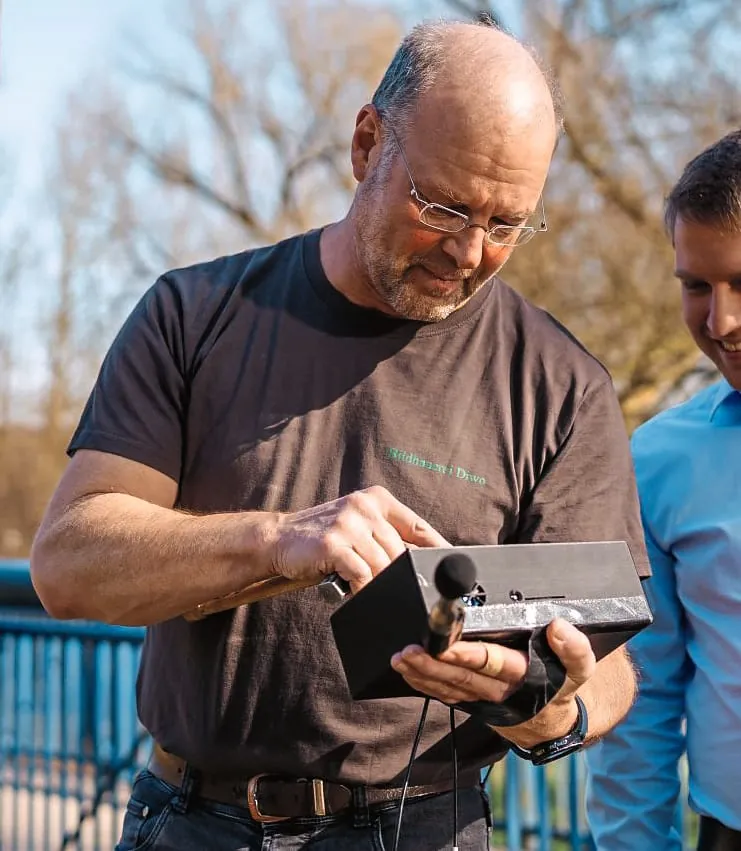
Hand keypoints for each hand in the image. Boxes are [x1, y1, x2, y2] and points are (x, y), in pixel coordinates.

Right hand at [268, 486, 448, 592]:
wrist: (278, 538)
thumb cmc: (323, 538)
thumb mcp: (358, 526)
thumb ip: (387, 536)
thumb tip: (421, 561)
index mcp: (377, 500)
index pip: (419, 526)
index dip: (437, 549)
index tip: (453, 567)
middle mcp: (365, 507)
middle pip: (401, 552)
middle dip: (401, 577)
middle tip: (403, 594)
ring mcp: (349, 523)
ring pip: (383, 566)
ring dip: (379, 585)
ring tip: (372, 592)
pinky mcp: (334, 543)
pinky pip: (361, 574)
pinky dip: (362, 588)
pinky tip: (355, 592)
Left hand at [390, 618, 595, 747]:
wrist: (551, 723)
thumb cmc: (562, 684)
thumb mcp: (581, 668)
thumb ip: (574, 649)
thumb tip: (558, 627)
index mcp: (523, 677)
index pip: (492, 663)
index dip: (467, 654)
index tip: (445, 644)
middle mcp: (499, 691)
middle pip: (461, 677)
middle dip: (433, 664)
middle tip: (409, 650)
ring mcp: (481, 700)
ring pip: (448, 687)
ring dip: (422, 674)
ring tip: (401, 658)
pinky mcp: (470, 702)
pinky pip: (444, 695)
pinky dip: (423, 683)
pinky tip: (406, 670)